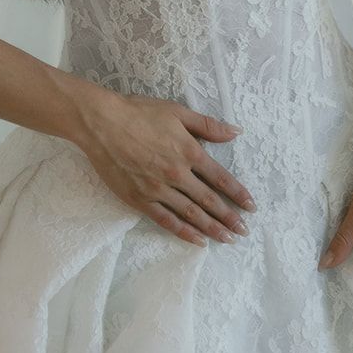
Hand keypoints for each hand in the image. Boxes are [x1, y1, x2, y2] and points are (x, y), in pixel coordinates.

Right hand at [75, 91, 256, 247]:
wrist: (102, 123)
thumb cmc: (139, 113)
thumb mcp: (178, 112)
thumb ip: (208, 125)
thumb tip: (236, 132)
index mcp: (189, 151)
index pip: (220, 178)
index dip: (238, 193)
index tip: (251, 206)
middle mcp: (177, 174)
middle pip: (209, 201)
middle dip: (229, 217)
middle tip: (244, 231)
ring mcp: (158, 189)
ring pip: (191, 214)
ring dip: (212, 228)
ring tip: (227, 239)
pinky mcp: (140, 199)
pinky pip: (166, 220)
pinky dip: (184, 232)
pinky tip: (198, 241)